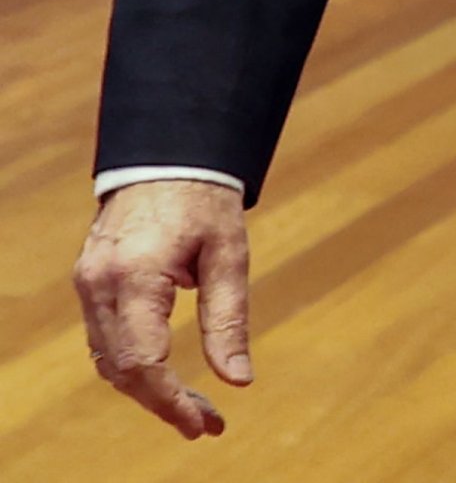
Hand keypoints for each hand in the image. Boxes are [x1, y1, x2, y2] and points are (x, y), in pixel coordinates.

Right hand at [73, 179, 253, 438]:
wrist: (164, 158)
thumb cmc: (204, 201)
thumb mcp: (230, 254)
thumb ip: (230, 317)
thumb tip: (239, 379)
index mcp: (135, 274)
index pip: (143, 360)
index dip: (170, 400)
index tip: (202, 424)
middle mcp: (100, 284)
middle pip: (122, 368)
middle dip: (162, 403)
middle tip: (205, 425)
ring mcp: (87, 285)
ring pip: (108, 360)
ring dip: (146, 390)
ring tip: (193, 409)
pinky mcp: (88, 284)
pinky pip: (104, 341)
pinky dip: (131, 366)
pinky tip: (165, 378)